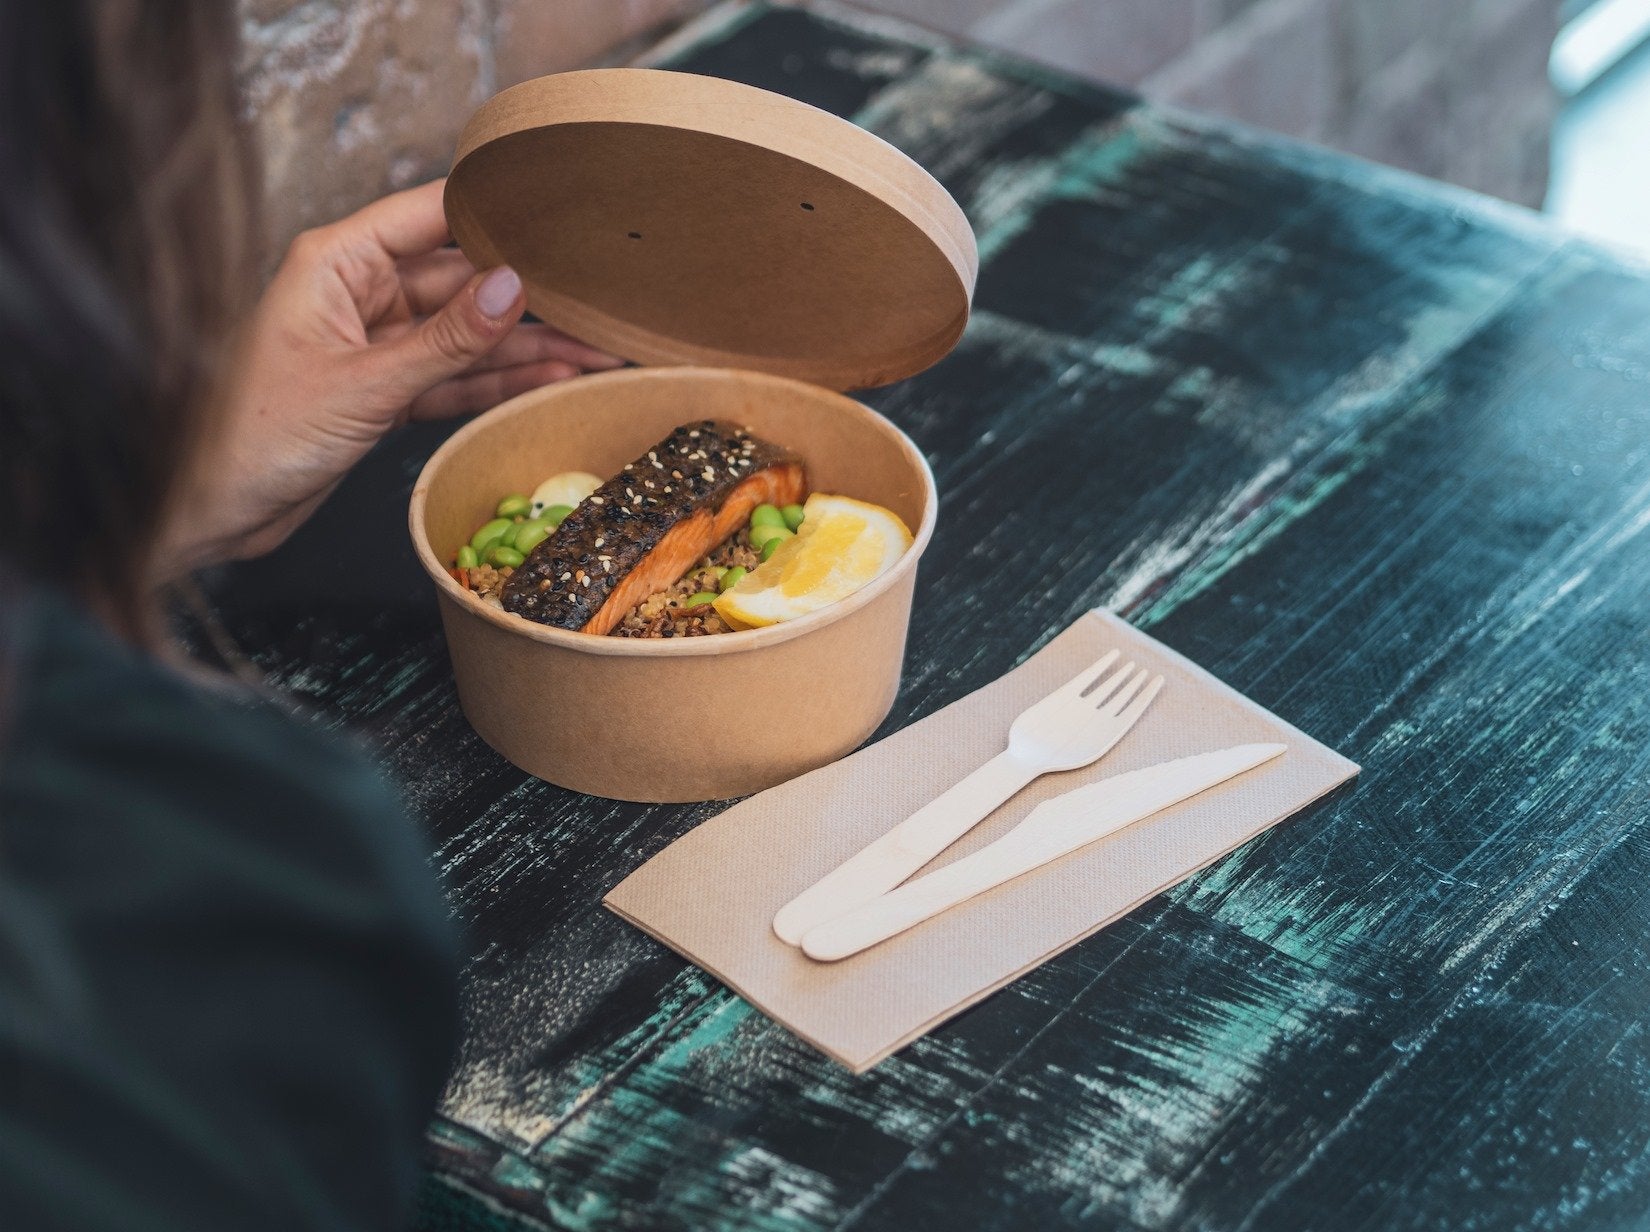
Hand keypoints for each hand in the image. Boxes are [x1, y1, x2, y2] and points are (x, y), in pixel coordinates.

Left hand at [161, 179, 620, 572]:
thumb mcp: (362, 385)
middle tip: (598, 306)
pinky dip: (498, 384)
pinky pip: (453, 379)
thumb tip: (510, 288)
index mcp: (337, 262)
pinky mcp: (383, 393)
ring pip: (466, 336)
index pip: (431, 216)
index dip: (497, 213)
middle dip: (529, 296)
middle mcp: (358, 293)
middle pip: (461, 281)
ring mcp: (374, 345)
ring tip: (596, 351)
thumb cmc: (250, 435)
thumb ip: (445, 341)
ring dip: (526, 347)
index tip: (559, 216)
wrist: (208, 510)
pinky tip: (551, 381)